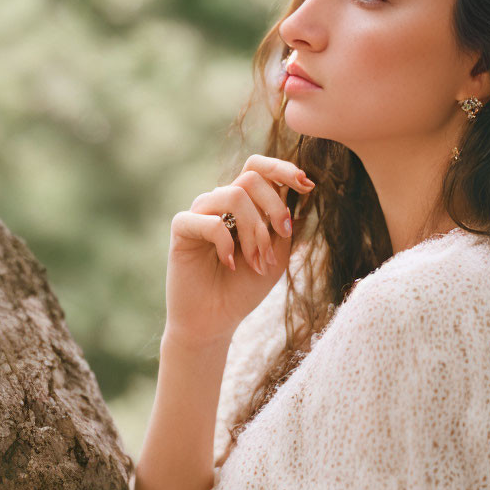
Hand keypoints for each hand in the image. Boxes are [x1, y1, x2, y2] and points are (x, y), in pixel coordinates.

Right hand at [164, 154, 314, 346]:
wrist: (214, 321)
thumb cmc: (243, 289)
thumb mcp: (276, 256)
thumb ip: (282, 225)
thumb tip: (291, 192)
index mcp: (241, 205)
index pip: (258, 168)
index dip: (283, 169)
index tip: (308, 185)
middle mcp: (219, 202)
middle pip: (251, 177)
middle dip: (274, 207)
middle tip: (281, 236)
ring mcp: (199, 212)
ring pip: (234, 195)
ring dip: (254, 230)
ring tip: (256, 261)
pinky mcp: (181, 228)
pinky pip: (209, 221)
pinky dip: (226, 242)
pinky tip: (230, 265)